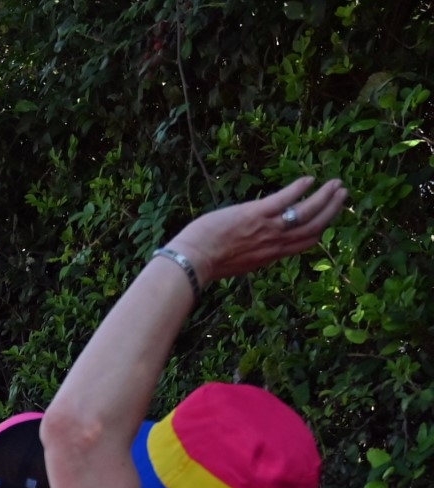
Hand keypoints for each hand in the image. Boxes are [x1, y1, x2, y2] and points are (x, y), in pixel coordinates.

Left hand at [167, 176, 347, 285]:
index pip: (305, 243)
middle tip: (342, 194)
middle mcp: (274, 244)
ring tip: (335, 184)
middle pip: (314, 227)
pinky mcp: (256, 214)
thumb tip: (254, 249)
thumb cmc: (206, 262)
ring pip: (307, 212)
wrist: (192, 261)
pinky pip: (285, 199)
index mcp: (270, 256)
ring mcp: (267, 228)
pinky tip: (309, 179)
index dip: (321, 229)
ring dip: (325, 196)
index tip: (329, 217)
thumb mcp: (238, 263)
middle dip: (331, 210)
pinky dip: (300, 188)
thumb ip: (252, 254)